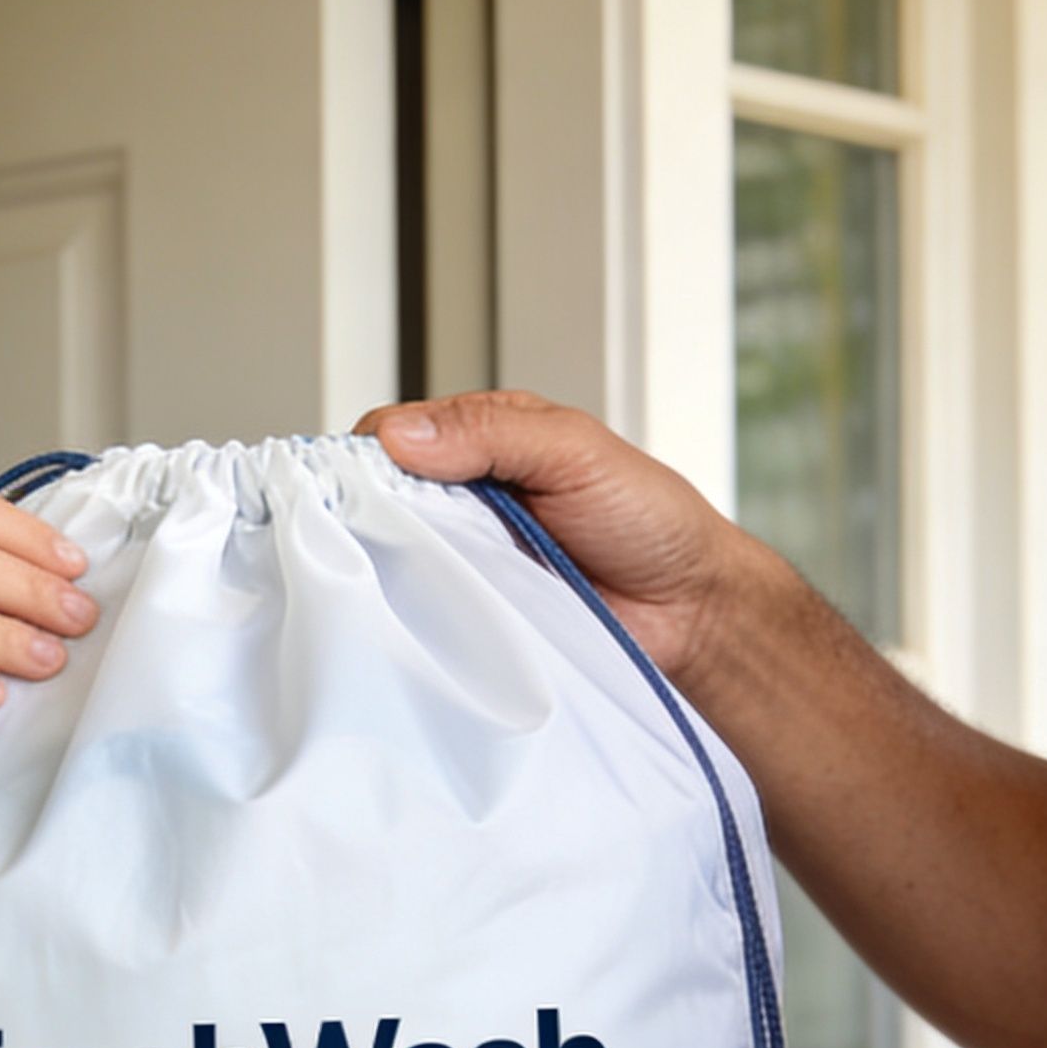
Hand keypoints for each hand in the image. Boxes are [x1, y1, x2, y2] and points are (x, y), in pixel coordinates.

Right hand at [357, 392, 792, 685]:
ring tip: (403, 580)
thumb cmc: (650, 520)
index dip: (367, 458)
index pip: (393, 437)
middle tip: (376, 538)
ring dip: (394, 568)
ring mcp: (465, 559)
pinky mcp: (472, 616)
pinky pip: (426, 613)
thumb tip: (400, 434)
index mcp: (484, 440)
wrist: (691, 611)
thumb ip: (490, 431)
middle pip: (380, 499)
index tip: (354, 486)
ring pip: (395, 558)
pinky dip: (419, 614)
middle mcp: (465, 499)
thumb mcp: (574, 450)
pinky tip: (420, 616)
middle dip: (369, 517)